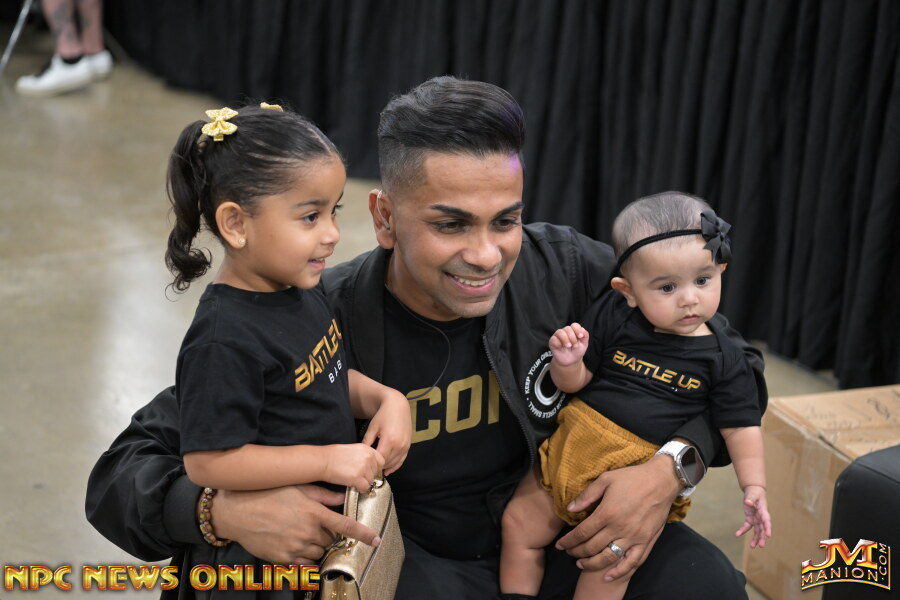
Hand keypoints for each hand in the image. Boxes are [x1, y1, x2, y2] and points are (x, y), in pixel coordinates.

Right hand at [212, 484, 380, 563]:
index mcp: (314, 513)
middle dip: (329, 532)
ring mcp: (296, 547)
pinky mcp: (284, 559)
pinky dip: (305, 554)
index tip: (375, 540)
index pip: (346, 526)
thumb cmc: (267, 495)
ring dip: (317, 543)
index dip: (364, 534)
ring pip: (319, 551)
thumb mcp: (297, 488)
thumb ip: (322, 494)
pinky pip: (305, 561)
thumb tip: (341, 496)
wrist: (237, 512)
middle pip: (331, 539)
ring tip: (302, 531)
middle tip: (316, 523)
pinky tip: (295, 542)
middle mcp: (308, 531)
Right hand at [321, 443, 384, 489]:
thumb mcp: (353, 449)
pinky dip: (360, 489)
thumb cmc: (334, 455)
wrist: (323, 461)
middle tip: (359, 476)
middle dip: (368, 476)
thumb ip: (364, 455)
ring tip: (354, 480)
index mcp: (367, 449)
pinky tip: (353, 485)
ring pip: (371, 481)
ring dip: (363, 482)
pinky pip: (365, 487)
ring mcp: (363, 468)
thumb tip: (371, 465)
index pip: (381, 461)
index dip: (375, 468)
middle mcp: (367, 457)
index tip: (369, 471)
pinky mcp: (357, 478)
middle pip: (376, 472)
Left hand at [361, 387, 410, 474]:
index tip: (365, 466)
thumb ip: (367, 442)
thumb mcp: (372, 427)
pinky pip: (401, 460)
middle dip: (377, 466)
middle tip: (368, 468)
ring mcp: (405, 446)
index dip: (372, 464)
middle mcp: (399, 444)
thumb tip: (360, 454)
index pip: (379, 459)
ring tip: (375, 468)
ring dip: (385, 466)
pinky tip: (388, 471)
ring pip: (394, 463)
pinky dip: (394, 466)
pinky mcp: (408, 446)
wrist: (398, 406)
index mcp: (389, 440)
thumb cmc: (384, 415)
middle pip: (387, 462)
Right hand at [549, 323, 589, 365]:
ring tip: (568, 346)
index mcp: (573, 331)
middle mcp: (565, 332)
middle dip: (572, 337)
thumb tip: (582, 330)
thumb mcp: (584, 344)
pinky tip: (561, 347)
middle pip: (567, 328)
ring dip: (565, 339)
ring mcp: (558, 336)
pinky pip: (553, 339)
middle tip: (575, 345)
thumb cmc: (577, 351)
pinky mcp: (552, 342)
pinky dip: (558, 343)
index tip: (580, 336)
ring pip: (559, 332)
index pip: (574, 325)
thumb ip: (585, 335)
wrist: (571, 361)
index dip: (578, 329)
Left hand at [555, 456, 678, 579]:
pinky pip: (632, 562)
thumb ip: (587, 495)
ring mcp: (634, 537)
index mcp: (607, 512)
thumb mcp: (605, 479)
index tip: (560, 545)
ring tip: (581, 564)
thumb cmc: (632, 478)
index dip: (569, 541)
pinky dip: (619, 572)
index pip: (582, 533)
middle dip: (576, 552)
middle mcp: (619, 528)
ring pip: (608, 558)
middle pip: (592, 547)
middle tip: (568, 553)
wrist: (661, 481)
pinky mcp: (646, 541)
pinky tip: (608, 577)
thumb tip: (570, 509)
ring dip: (592, 564)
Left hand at [735, 485, 771, 547]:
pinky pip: (747, 527)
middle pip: (763, 529)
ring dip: (755, 539)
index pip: (767, 521)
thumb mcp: (752, 494)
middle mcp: (761, 517)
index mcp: (764, 511)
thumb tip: (748, 502)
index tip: (768, 535)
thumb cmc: (755, 493)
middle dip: (762, 537)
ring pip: (757, 531)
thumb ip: (750, 498)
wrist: (754, 492)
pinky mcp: (750, 519)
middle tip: (761, 546)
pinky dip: (742, 531)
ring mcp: (756, 519)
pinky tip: (737, 534)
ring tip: (752, 547)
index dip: (768, 528)